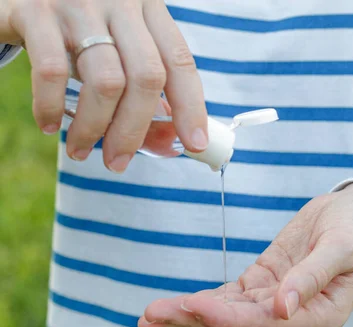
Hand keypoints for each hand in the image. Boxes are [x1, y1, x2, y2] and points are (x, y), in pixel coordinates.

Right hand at [0, 0, 207, 172]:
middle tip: (117, 163)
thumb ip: (142, 92)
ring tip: (79, 150)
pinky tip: (48, 124)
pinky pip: (52, 71)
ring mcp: (79, 4)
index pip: (179, 61)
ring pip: (106, 80)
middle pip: (147, 76)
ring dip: (93, 128)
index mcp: (148, 9)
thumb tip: (167, 144)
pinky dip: (51, 106)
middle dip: (135, 130)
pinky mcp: (36, 10)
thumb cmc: (77, 29)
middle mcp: (120, 3)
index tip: (194, 144)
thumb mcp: (117, 49)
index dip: (191, 107)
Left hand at [138, 183, 352, 326]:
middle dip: (196, 319)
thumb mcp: (341, 247)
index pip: (267, 323)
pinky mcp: (265, 284)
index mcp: (321, 316)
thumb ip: (312, 277)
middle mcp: (296, 318)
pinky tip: (177, 304)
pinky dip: (205, 300)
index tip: (193, 305)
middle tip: (153, 314)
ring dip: (191, 314)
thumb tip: (282, 309)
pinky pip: (232, 297)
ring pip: (230, 314)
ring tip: (150, 315)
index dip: (229, 316)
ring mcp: (278, 302)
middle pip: (239, 325)